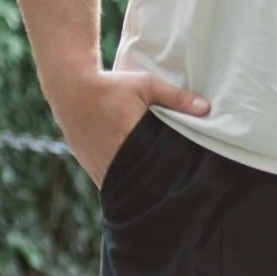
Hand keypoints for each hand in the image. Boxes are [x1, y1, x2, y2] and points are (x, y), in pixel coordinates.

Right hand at [49, 68, 209, 187]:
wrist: (70, 88)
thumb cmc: (110, 85)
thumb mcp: (146, 85)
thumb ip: (176, 97)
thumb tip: (206, 108)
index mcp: (128, 141)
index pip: (153, 171)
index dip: (167, 181)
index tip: (181, 185)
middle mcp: (111, 159)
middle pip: (138, 183)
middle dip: (154, 186)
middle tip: (172, 190)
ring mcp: (97, 165)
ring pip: (121, 186)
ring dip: (136, 187)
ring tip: (155, 190)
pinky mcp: (89, 166)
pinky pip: (108, 182)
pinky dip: (121, 183)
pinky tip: (134, 182)